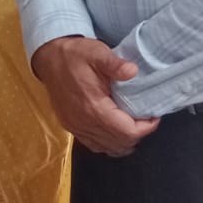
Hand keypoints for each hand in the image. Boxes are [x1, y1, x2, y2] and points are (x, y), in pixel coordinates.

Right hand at [31, 36, 159, 156]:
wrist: (49, 57)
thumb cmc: (75, 55)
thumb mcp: (97, 53)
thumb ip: (115, 64)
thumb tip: (133, 71)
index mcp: (93, 107)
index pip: (128, 132)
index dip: (146, 128)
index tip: (153, 115)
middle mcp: (84, 122)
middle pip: (120, 144)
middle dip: (137, 134)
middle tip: (144, 118)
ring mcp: (75, 127)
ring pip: (108, 148)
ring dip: (123, 141)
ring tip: (131, 124)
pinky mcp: (70, 126)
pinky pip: (94, 145)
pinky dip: (108, 143)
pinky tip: (113, 130)